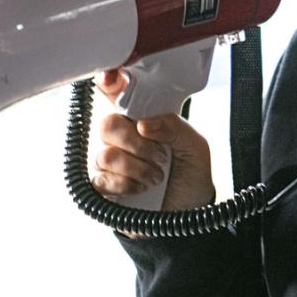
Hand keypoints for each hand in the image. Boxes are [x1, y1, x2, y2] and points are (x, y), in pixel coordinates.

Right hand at [91, 69, 215, 214]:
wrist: (190, 215)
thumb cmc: (190, 175)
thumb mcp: (195, 146)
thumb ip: (173, 127)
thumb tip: (144, 123)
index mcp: (142, 120)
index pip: (118, 95)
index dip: (109, 84)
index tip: (111, 81)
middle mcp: (122, 138)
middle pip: (108, 124)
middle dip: (136, 142)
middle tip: (160, 156)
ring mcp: (110, 163)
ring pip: (105, 153)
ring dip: (137, 167)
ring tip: (157, 177)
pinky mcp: (103, 188)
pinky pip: (101, 178)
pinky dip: (126, 184)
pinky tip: (142, 189)